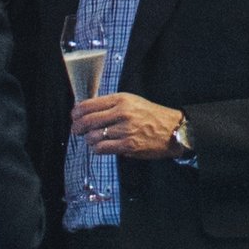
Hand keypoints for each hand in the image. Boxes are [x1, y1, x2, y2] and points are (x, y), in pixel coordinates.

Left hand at [71, 92, 189, 161]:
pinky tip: (100, 147)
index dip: (77, 112)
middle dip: (77, 127)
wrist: (173, 129)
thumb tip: (87, 110)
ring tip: (93, 139)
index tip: (74, 116)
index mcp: (121, 99)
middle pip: (88, 120)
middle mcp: (122, 113)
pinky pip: (102, 148)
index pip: (89, 104)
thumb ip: (111, 104)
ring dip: (89, 140)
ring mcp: (125, 130)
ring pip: (93, 136)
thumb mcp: (132, 101)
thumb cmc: (152, 115)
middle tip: (76, 130)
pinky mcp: (128, 146)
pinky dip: (97, 149)